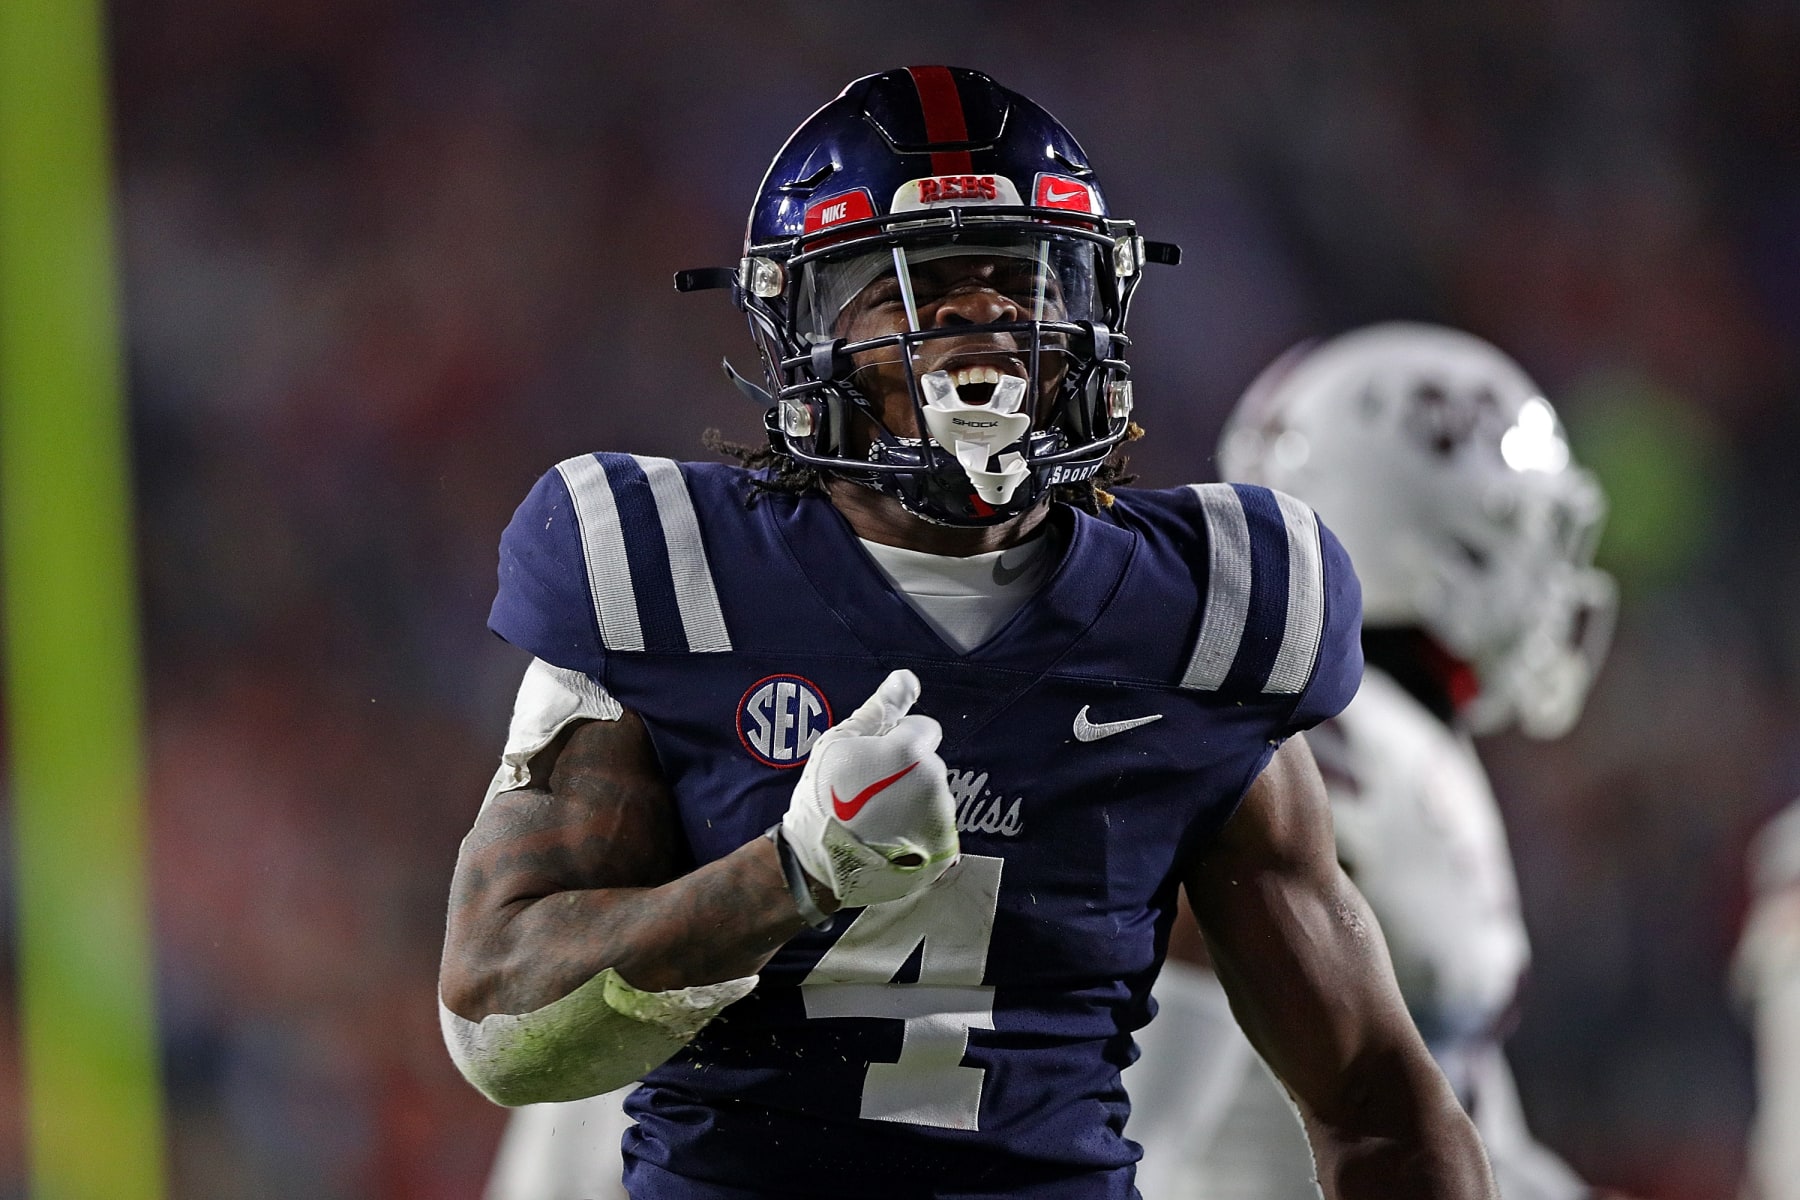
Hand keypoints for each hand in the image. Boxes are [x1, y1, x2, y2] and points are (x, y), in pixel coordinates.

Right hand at [781, 669, 958, 906]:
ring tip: (876, 820)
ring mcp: (941, 818)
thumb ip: (880, 708)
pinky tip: (889, 839)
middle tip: (869, 793)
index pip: (924, 729)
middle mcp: (934, 782)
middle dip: (906, 772)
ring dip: (912, 802)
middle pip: (928, 764)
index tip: (873, 761)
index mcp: (911, 751)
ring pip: (933, 796)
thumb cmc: (823, 796)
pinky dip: (918, 831)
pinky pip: (936, 827)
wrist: (817, 862)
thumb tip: (907, 677)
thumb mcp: (839, 743)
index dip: (898, 740)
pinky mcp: (944, 849)